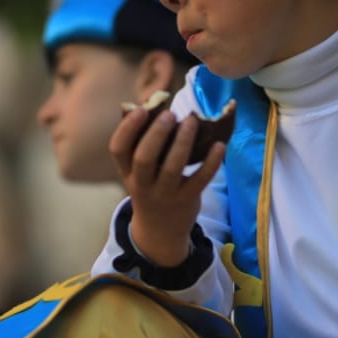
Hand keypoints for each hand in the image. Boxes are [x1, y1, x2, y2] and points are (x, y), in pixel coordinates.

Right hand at [110, 106, 226, 265]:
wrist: (160, 232)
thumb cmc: (151, 188)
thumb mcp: (138, 172)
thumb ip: (141, 144)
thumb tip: (145, 105)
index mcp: (127, 172)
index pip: (118, 149)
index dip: (127, 128)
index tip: (141, 110)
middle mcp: (142, 184)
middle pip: (144, 158)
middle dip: (156, 134)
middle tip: (170, 114)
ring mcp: (165, 194)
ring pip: (172, 168)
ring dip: (182, 143)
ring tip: (192, 121)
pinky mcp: (187, 200)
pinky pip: (200, 180)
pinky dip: (211, 163)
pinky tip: (219, 146)